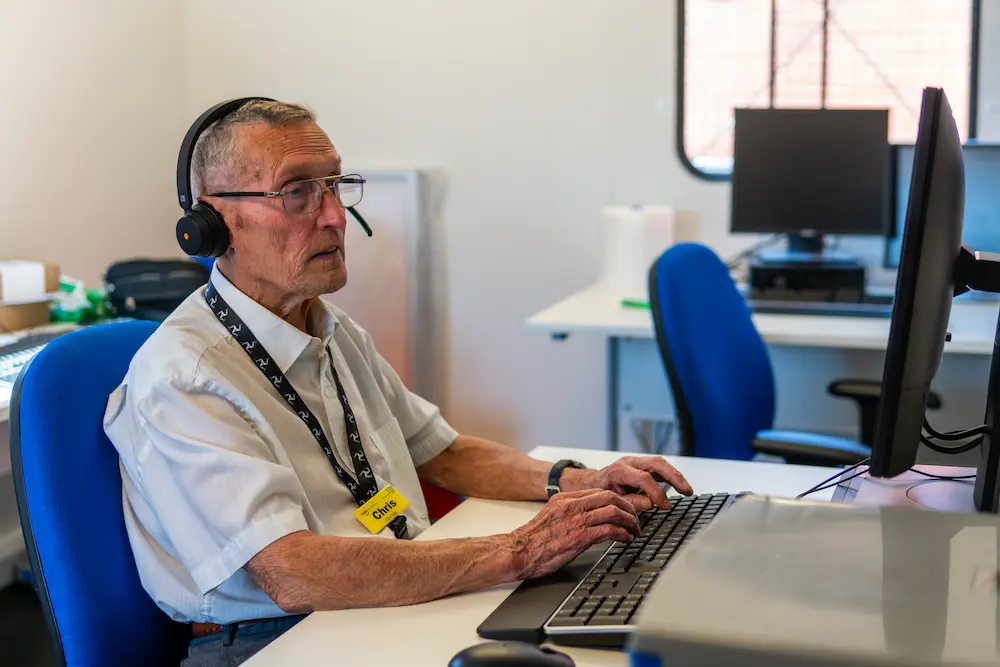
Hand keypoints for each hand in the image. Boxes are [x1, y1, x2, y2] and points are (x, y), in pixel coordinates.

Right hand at [508, 489, 640, 578]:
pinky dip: (623, 534)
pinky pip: (610, 530)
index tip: (625, 509)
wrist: (518, 551)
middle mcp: (572, 505)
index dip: (618, 500)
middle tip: (635, 518)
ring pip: (614, 511)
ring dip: (630, 521)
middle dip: (629, 508)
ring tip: (635, 530)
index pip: (599, 492)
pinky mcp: (580, 537)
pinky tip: (626, 539)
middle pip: (611, 497)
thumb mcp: (551, 516)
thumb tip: (586, 516)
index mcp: (565, 498)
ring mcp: (577, 520)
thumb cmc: (533, 539)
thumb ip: (568, 512)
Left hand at [561, 456, 693, 511]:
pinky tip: (680, 486)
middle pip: (656, 463)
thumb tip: (651, 503)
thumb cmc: (597, 493)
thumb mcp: (610, 500)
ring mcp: (634, 462)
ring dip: (675, 476)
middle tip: (687, 491)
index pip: (644, 478)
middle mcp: (628, 462)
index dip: (657, 492)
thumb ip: (631, 502)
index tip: (665, 506)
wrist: (589, 483)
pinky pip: (658, 467)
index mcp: (618, 471)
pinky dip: (670, 476)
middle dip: (674, 477)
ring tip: (687, 490)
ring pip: (660, 463)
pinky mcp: (640, 465)